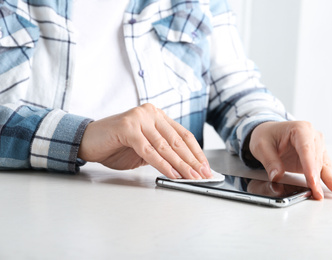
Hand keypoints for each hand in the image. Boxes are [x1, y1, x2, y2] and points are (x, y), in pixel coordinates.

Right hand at [78, 103, 211, 179]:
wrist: (87, 140)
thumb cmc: (116, 145)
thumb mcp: (144, 148)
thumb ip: (162, 152)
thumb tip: (185, 167)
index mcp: (157, 115)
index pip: (183, 135)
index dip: (196, 152)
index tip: (205, 167)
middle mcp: (150, 113)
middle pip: (177, 140)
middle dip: (192, 161)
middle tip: (203, 175)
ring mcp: (139, 118)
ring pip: (165, 146)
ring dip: (181, 164)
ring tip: (191, 177)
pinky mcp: (128, 128)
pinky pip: (149, 150)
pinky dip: (162, 164)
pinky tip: (172, 174)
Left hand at [249, 121, 331, 199]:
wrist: (268, 131)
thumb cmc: (266, 135)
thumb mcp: (261, 146)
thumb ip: (270, 162)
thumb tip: (276, 176)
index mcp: (299, 129)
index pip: (306, 149)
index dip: (310, 166)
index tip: (312, 181)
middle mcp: (312, 135)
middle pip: (316, 158)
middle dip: (317, 177)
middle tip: (317, 193)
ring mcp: (316, 144)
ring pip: (324, 163)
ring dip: (329, 178)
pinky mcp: (316, 154)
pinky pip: (325, 165)